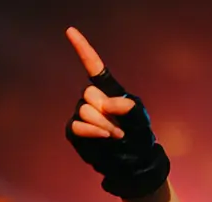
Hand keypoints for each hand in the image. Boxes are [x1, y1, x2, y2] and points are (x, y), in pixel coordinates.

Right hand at [64, 27, 170, 198]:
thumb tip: (109, 105)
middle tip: (121, 127)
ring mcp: (82, 115)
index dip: (82, 49)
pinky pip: (77, 126)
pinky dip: (92, 132)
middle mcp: (92, 100)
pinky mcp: (75, 131)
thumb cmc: (139, 136)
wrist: (133, 161)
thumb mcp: (140, 118)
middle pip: (89, 94)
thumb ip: (128, 107)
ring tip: (116, 135)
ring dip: (103, 125)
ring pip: (85, 111)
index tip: (70, 31)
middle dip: (106, 110)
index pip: (93, 66)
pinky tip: (104, 137)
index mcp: (108, 91)